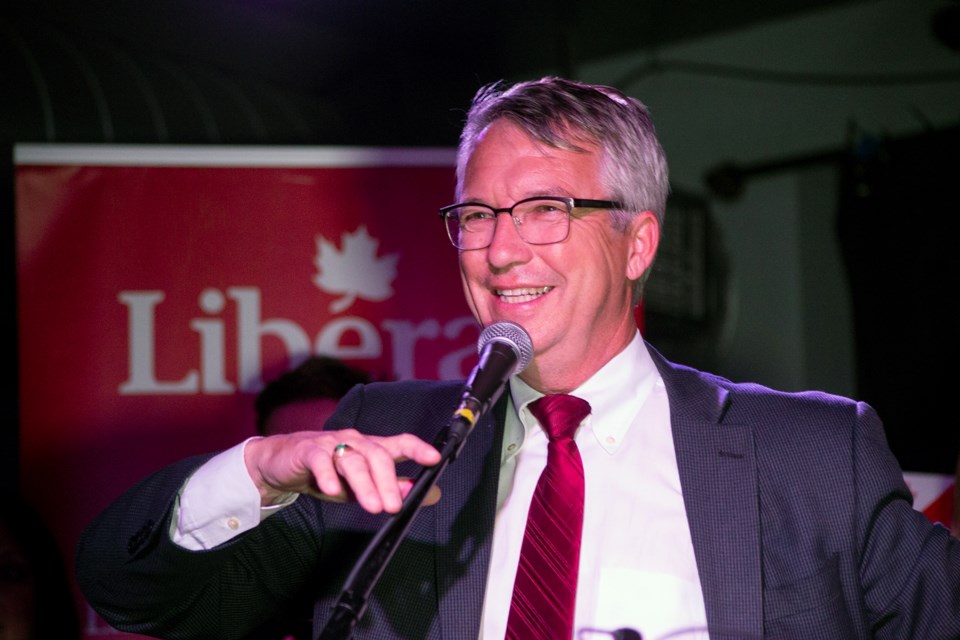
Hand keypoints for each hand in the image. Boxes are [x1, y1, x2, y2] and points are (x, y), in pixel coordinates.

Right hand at [244, 429, 441, 513]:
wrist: (282, 464)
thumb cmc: (327, 473)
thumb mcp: (364, 485)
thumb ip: (396, 487)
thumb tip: (430, 493)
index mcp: (371, 448)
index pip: (399, 443)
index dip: (417, 449)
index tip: (435, 459)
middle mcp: (354, 442)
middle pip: (377, 455)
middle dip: (388, 482)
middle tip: (393, 507)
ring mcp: (331, 444)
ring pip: (352, 460)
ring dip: (364, 484)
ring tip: (372, 506)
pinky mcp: (307, 450)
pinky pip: (320, 460)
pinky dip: (327, 475)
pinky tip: (332, 490)